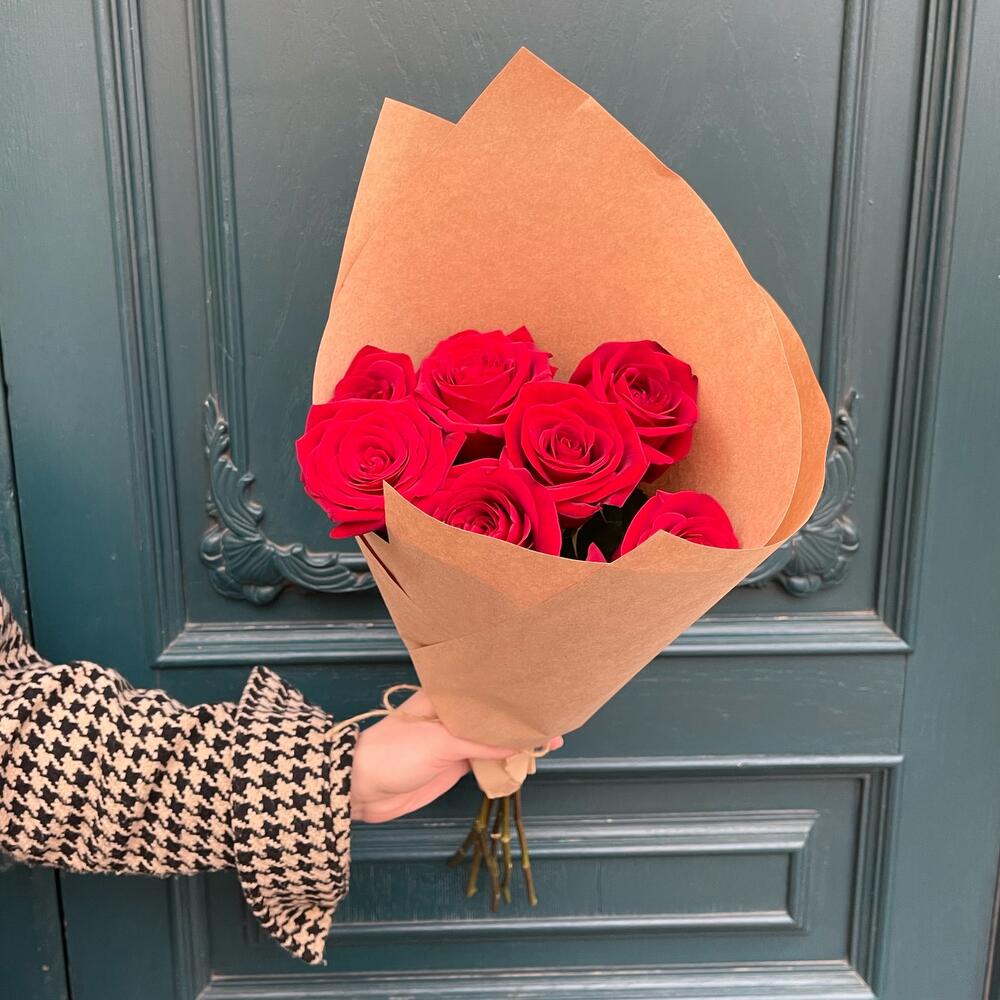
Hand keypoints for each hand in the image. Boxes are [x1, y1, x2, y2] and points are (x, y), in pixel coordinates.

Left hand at [349, 689, 562, 822]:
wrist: (363, 789)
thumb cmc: (394, 752)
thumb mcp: (441, 742)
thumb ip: (482, 740)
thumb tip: (524, 742)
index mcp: (446, 693)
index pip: (487, 687)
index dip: (514, 689)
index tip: (544, 690)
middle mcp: (453, 712)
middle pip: (494, 713)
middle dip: (521, 716)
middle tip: (557, 715)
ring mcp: (455, 738)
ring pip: (494, 737)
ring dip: (517, 741)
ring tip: (551, 738)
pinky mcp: (455, 762)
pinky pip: (487, 758)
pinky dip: (506, 761)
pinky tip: (526, 761)